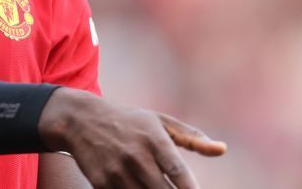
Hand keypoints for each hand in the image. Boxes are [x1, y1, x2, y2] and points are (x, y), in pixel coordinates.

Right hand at [38, 88, 226, 188]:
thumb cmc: (128, 121)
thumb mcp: (159, 121)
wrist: (79, 119)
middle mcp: (136, 157)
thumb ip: (192, 138)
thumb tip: (222, 150)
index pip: (179, 174)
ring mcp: (117, 172)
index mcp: (154, 140)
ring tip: (155, 188)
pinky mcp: (101, 183)